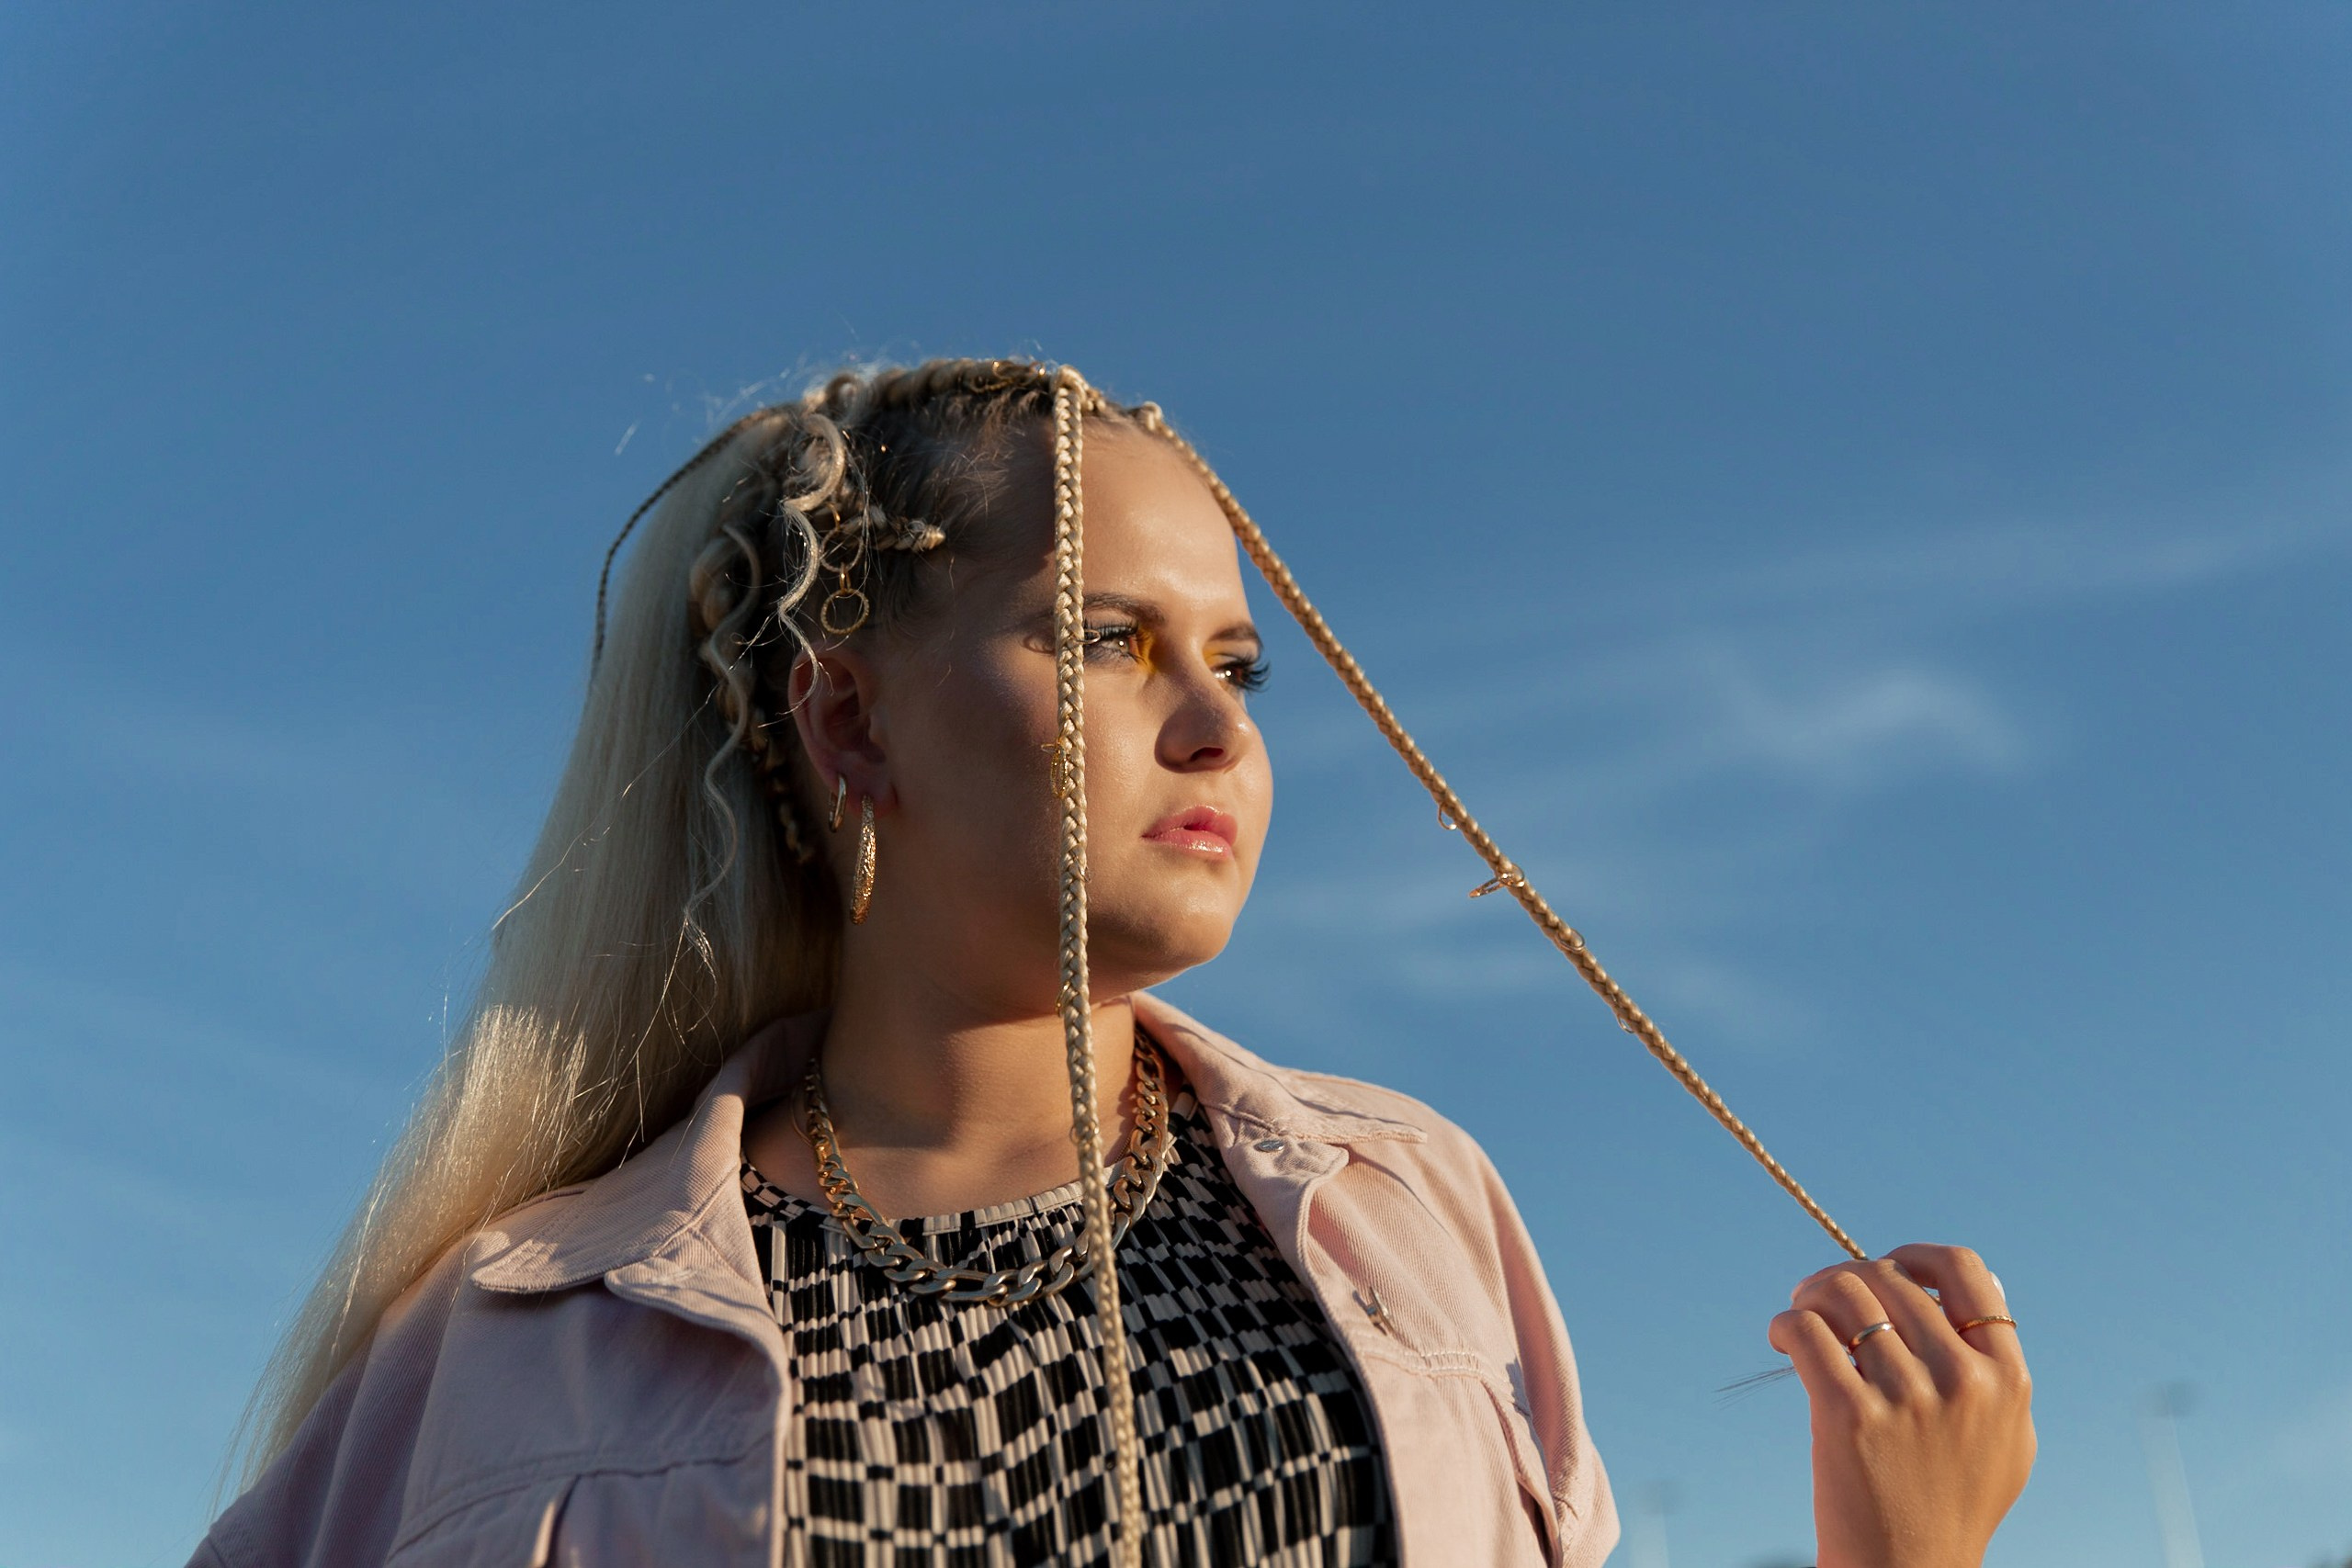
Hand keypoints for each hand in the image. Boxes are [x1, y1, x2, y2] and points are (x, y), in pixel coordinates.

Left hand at [1768, 1244, 2034, 1567]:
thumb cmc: (1954, 1503)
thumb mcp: (2007, 1437)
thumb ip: (1999, 1366)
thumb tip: (1977, 1287)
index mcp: (2006, 1378)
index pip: (1967, 1272)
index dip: (1918, 1257)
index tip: (1888, 1266)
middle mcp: (1963, 1381)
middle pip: (1891, 1278)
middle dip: (1847, 1276)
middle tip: (1822, 1297)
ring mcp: (1907, 1397)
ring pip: (1845, 1293)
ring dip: (1812, 1292)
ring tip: (1801, 1313)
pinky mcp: (1849, 1416)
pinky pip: (1806, 1331)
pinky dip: (1785, 1324)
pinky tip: (1782, 1340)